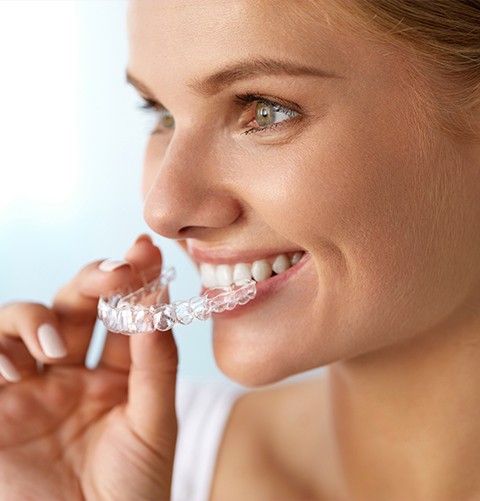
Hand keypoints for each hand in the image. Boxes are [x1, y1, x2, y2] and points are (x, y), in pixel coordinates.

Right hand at [0, 236, 177, 500]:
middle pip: (73, 305)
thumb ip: (156, 364)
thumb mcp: (153, 424)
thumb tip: (157, 301)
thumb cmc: (133, 492)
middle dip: (92, 280)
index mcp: (114, 374)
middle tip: (114, 275)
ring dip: (35, 320)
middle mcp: (70, 373)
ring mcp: (29, 389)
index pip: (121, 313)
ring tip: (55, 351)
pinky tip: (14, 371)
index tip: (145, 250)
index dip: (133, 280)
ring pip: (21, 322)